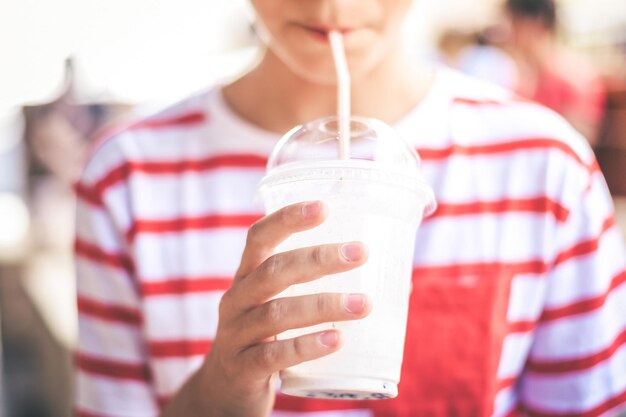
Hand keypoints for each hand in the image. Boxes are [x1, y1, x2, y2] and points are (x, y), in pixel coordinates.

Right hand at [199, 201, 370, 415]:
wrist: (227, 389)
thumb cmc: (267, 337)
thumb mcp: (281, 307)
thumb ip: (322, 290)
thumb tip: (398, 284)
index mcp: (247, 276)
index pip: (259, 237)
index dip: (287, 219)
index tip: (324, 207)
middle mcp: (236, 299)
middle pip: (272, 271)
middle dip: (318, 259)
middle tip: (360, 253)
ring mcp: (235, 334)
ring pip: (276, 312)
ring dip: (323, 305)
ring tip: (363, 304)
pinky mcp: (241, 368)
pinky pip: (272, 355)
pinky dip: (306, 345)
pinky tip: (336, 339)